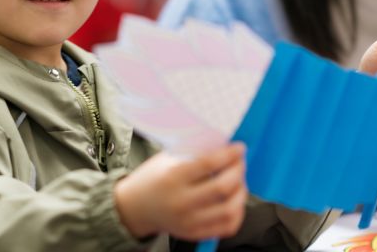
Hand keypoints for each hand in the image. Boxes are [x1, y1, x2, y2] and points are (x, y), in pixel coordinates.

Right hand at [114, 143, 246, 240]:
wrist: (135, 207)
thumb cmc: (153, 178)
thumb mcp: (166, 158)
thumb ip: (192, 151)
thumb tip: (222, 143)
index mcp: (172, 178)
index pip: (208, 164)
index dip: (229, 154)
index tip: (239, 148)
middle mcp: (180, 202)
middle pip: (222, 187)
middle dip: (238, 171)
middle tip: (239, 163)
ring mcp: (188, 221)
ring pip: (229, 209)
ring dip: (241, 192)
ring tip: (238, 182)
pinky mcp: (194, 234)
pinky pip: (227, 227)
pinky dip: (237, 213)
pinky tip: (235, 201)